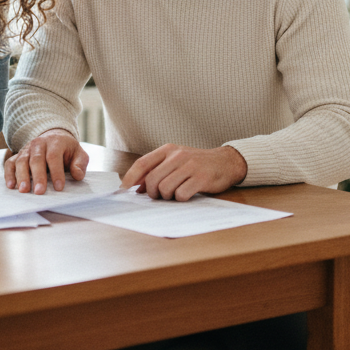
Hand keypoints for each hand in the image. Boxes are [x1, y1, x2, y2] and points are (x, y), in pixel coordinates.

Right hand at [4, 129, 87, 193]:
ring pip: (21, 161)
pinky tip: (11, 186)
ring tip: (24, 190)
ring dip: (21, 176)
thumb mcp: (78, 154)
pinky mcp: (18, 156)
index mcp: (55, 142)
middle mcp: (39, 144)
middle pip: (36, 159)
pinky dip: (9, 174)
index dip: (56, 172)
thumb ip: (80, 164)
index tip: (59, 187)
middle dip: (38, 176)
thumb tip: (78, 175)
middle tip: (39, 192)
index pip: (54, 157)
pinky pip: (10, 164)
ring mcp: (26, 149)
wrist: (54, 138)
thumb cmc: (67, 150)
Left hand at [121, 144, 246, 201]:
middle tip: (161, 196)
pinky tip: (187, 195)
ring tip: (176, 193)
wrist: (226, 162)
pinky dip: (181, 199)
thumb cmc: (197, 164)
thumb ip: (157, 171)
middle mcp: (177, 156)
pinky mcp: (201, 178)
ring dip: (168, 197)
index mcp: (168, 150)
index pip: (142, 163)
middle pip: (152, 180)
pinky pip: (181, 194)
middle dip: (153, 193)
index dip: (130, 178)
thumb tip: (137, 188)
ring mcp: (190, 166)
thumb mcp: (176, 162)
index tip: (123, 190)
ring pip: (165, 189)